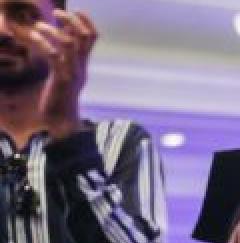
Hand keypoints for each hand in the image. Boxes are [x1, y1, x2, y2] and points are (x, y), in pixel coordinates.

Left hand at [13, 9, 95, 138]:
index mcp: (83, 63)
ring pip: (69, 43)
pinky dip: (42, 43)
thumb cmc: (60, 95)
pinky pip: (54, 55)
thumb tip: (63, 37)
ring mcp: (73, 71)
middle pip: (85, 37)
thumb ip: (66, 56)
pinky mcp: (61, 78)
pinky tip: (32, 37)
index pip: (93, 37)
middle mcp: (81, 65)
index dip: (86, 21)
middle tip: (57, 13)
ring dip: (53, 30)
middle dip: (72, 21)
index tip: (76, 10)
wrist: (61, 119)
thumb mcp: (65, 72)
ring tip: (39, 26)